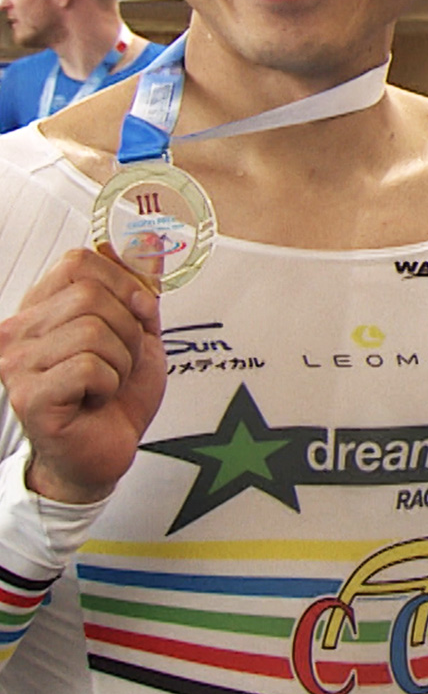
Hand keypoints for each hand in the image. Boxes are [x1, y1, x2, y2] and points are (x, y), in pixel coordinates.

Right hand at [0, 246, 164, 504]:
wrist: (104, 451)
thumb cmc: (115, 395)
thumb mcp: (137, 331)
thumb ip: (137, 288)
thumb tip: (144, 242)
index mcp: (40, 308)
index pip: (79, 261)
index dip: (124, 284)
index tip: (139, 314)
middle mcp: (17, 331)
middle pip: (91, 296)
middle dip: (128, 331)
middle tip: (120, 363)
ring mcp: (16, 364)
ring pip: (93, 331)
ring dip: (121, 361)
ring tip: (107, 384)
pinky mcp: (29, 396)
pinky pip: (89, 367)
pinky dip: (110, 384)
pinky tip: (95, 401)